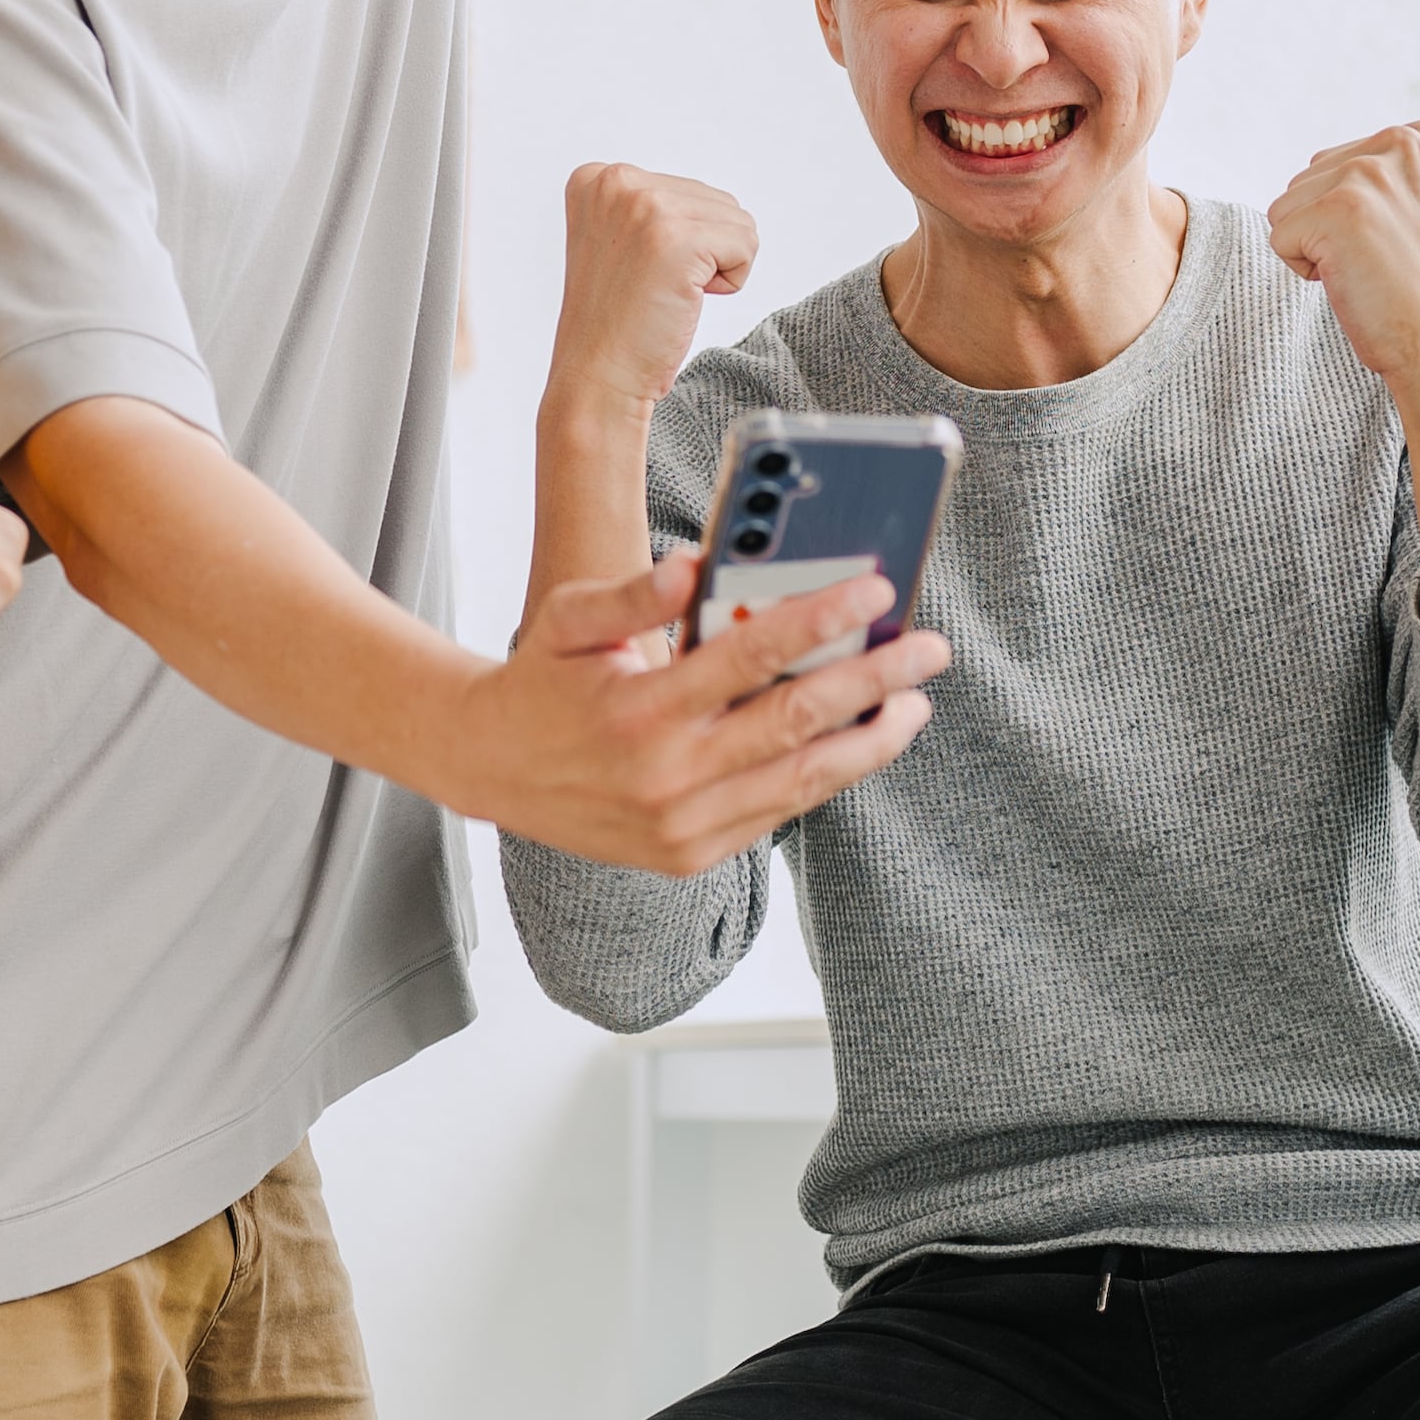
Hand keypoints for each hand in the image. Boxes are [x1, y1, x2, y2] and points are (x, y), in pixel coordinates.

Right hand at [452, 554, 947, 874]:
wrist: (490, 771)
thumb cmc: (541, 681)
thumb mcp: (570, 620)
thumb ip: (635, 593)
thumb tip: (697, 562)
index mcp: (639, 710)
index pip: (750, 657)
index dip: (821, 621)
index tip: (877, 592)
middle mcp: (666, 778)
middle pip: (797, 723)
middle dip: (874, 683)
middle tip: (929, 652)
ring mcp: (682, 827)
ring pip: (802, 781)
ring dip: (870, 742)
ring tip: (912, 705)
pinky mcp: (690, 857)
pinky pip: (777, 812)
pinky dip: (825, 777)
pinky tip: (859, 743)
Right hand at [552, 163, 755, 412]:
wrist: (598, 377)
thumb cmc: (616, 322)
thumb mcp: (618, 241)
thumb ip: (651, 207)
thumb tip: (718, 205)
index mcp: (597, 178)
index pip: (686, 191)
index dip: (679, 240)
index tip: (637, 272)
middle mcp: (616, 182)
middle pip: (716, 201)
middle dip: (703, 251)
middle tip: (654, 288)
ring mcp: (646, 206)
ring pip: (737, 221)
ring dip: (717, 265)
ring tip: (668, 292)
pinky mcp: (677, 238)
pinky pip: (746, 245)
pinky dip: (731, 281)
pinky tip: (686, 299)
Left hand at [1265, 121, 1419, 393]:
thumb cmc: (1415, 286)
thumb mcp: (1407, 204)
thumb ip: (1371, 172)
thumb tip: (1314, 164)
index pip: (1331, 163)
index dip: (1348, 212)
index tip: (1395, 238)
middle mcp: (1399, 143)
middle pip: (1305, 180)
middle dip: (1326, 227)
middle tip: (1379, 258)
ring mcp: (1368, 173)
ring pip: (1286, 206)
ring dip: (1314, 246)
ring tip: (1367, 266)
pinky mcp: (1339, 208)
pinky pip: (1278, 236)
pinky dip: (1303, 269)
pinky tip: (1351, 278)